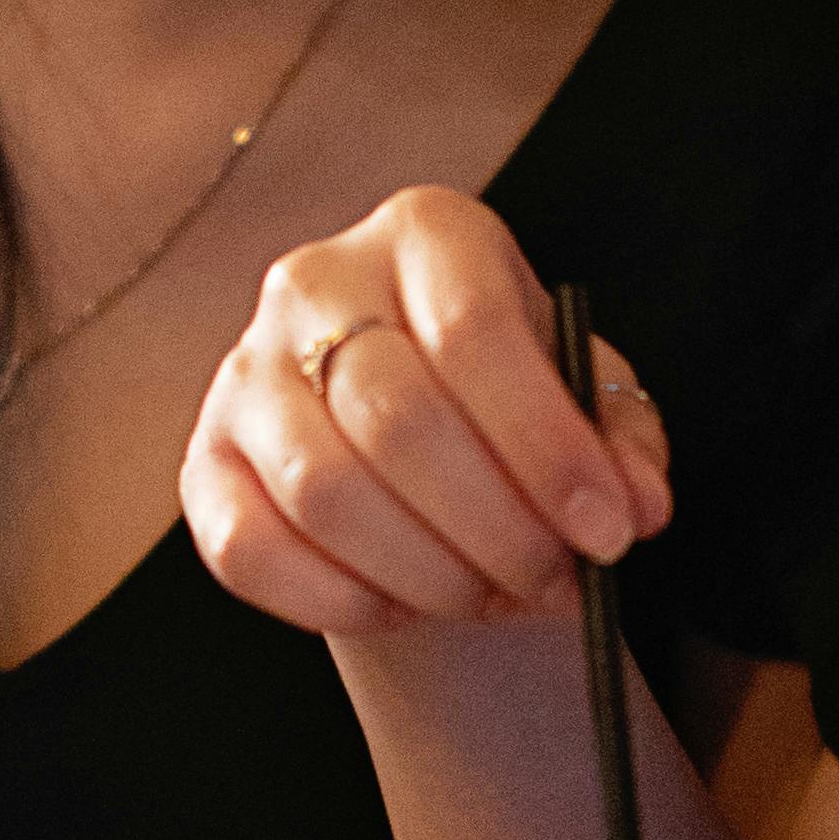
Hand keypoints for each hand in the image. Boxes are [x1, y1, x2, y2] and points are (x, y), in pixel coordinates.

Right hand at [182, 187, 671, 636]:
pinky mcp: (204, 460)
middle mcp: (319, 281)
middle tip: (552, 585)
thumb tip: (634, 505)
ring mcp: (244, 369)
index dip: (545, 446)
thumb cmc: (506, 399)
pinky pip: (247, 548)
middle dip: (492, 527)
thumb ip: (621, 445)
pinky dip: (336, 599)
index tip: (605, 534)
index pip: (473, 331)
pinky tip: (403, 606)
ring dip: (425, 572)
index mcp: (426, 233)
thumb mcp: (586, 396)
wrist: (413, 429)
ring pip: (323, 490)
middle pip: (395, 417)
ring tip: (490, 597)